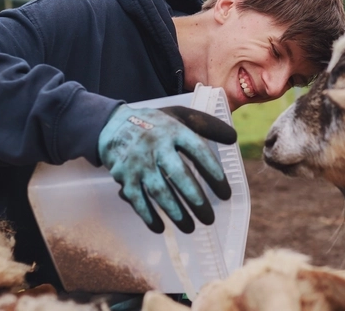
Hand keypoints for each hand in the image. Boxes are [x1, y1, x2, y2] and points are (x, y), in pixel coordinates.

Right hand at [98, 105, 236, 233]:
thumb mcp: (180, 116)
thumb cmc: (155, 124)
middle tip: (210, 218)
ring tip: (191, 228)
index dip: (212, 171)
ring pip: (158, 191)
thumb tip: (233, 139)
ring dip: (175, 212)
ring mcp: (138, 162)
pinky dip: (148, 215)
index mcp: (173, 130)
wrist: (112, 124)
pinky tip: (161, 228)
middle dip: (195, 199)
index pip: (197, 150)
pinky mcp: (124, 176)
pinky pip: (137, 199)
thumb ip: (206, 126)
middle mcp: (155, 146)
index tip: (225, 193)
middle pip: (178, 174)